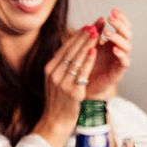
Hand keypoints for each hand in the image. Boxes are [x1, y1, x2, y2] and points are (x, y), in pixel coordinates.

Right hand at [34, 28, 97, 146]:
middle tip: (94, 25)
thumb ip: (62, 66)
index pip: (65, 48)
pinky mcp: (72, 91)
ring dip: (87, 44)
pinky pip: (82, 72)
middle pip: (70, 51)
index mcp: (50, 69)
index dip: (76, 36)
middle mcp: (54, 73)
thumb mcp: (55, 80)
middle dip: (83, 37)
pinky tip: (94, 52)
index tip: (87, 26)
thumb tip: (72, 50)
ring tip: (96, 34)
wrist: (56, 121)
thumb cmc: (59, 101)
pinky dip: (88, 61)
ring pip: (76, 59)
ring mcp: (62, 82)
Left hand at [86, 9, 131, 98]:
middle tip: (111, 17)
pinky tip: (114, 49)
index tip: (113, 10)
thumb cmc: (88, 61)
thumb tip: (100, 18)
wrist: (85, 82)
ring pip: (127, 46)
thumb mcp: (90, 44)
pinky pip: (124, 61)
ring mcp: (120, 59)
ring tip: (108, 33)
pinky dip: (120, 54)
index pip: (123, 26)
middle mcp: (119, 48)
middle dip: (120, 24)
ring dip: (118, 38)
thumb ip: (96, 32)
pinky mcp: (119, 71)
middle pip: (127, 33)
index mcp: (113, 40)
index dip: (120, 18)